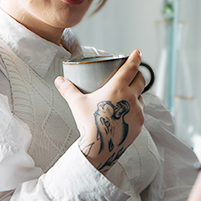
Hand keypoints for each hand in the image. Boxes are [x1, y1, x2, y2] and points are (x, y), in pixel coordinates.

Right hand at [56, 50, 146, 172]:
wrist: (99, 148)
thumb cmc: (88, 123)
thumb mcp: (77, 103)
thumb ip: (68, 90)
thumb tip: (59, 80)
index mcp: (117, 88)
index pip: (130, 68)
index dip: (135, 58)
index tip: (138, 52)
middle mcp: (131, 97)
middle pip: (140, 80)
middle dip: (138, 74)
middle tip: (133, 73)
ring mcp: (137, 111)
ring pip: (141, 97)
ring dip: (136, 94)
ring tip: (127, 96)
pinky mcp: (139, 124)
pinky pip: (140, 112)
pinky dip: (135, 109)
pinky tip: (126, 113)